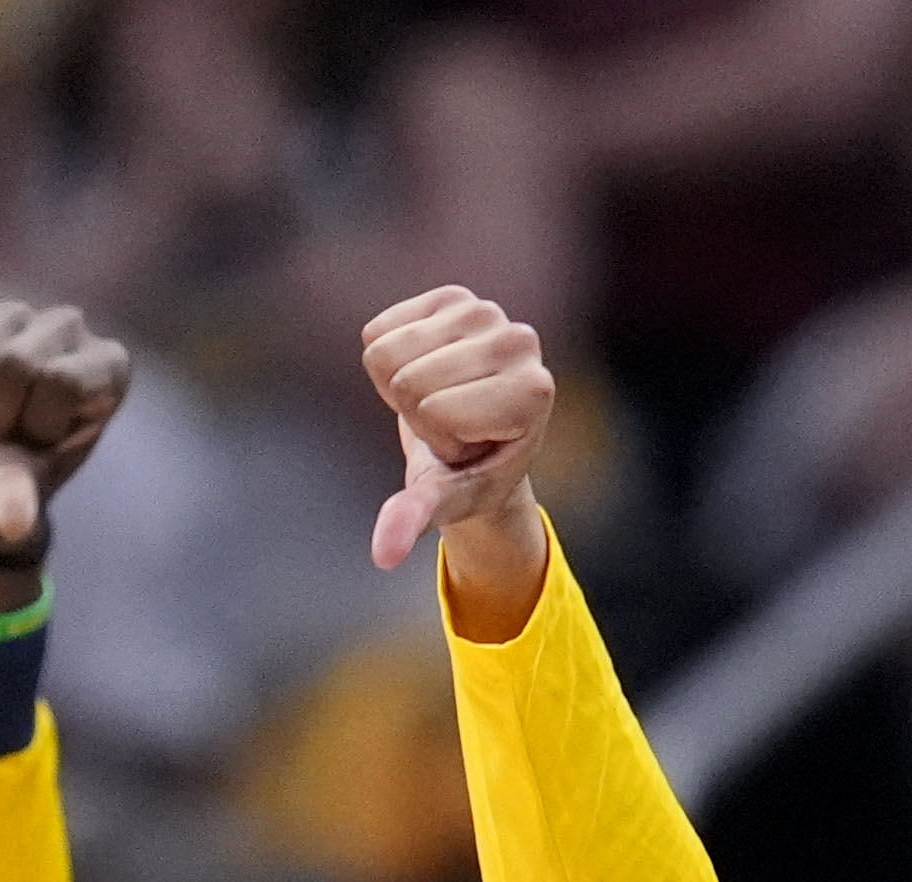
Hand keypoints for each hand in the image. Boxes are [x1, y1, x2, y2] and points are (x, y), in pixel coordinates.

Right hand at [0, 299, 130, 588]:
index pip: (61, 381)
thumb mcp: (16, 495)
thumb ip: (17, 498)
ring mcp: (16, 316)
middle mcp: (68, 330)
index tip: (37, 443)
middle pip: (11, 363)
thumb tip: (13, 523)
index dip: (35, 424)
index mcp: (109, 367)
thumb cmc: (9, 484)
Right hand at [362, 285, 553, 565]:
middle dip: (418, 413)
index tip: (468, 446)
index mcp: (534, 390)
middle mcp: (520, 341)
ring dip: (401, 386)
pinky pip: (377, 331)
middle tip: (452, 424)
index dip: (437, 439)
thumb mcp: (447, 499)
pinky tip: (427, 372)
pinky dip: (387, 358)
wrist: (479, 436)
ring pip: (387, 353)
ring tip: (442, 400)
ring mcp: (488, 312)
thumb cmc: (470, 473)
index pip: (434, 412)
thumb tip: (382, 554)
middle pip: (408, 380)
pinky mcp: (453, 297)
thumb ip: (417, 517)